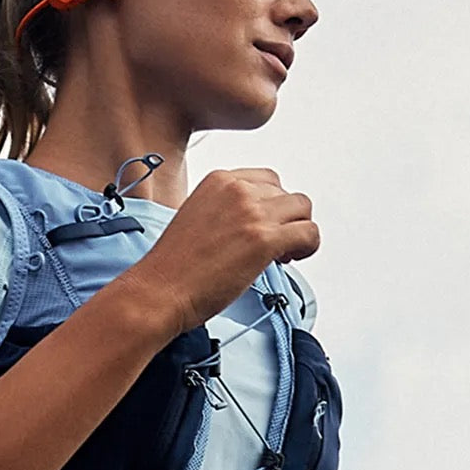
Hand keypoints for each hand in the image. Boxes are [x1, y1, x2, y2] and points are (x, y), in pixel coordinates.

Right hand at [119, 168, 319, 338]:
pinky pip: (309, 233)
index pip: (268, 180)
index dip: (271, 205)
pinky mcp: (265, 240)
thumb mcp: (198, 216)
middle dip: (285, 219)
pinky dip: (307, 248)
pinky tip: (286, 260)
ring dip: (299, 232)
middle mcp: (238, 190)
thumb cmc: (173, 265)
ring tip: (281, 254)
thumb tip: (252, 223)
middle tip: (273, 244)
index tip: (262, 226)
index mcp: (219, 180)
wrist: (160, 289)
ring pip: (304, 209)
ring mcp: (252, 213)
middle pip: (288, 194)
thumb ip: (227, 210)